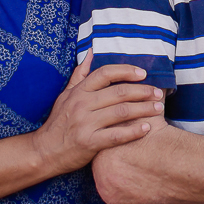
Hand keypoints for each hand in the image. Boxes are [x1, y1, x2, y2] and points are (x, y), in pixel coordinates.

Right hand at [33, 51, 164, 173]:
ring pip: (121, 112)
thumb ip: (80, 74)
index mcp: (79, 91)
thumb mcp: (65, 95)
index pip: (105, 73)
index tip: (143, 74)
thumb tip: (90, 52)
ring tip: (158, 108)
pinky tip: (147, 128)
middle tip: (158, 93)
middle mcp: (82, 105)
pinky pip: (117, 135)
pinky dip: (134, 131)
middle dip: (142, 91)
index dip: (126, 71)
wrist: (44, 151)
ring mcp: (86, 123)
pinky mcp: (89, 143)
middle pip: (118, 92)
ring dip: (144, 109)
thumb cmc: (58, 122)